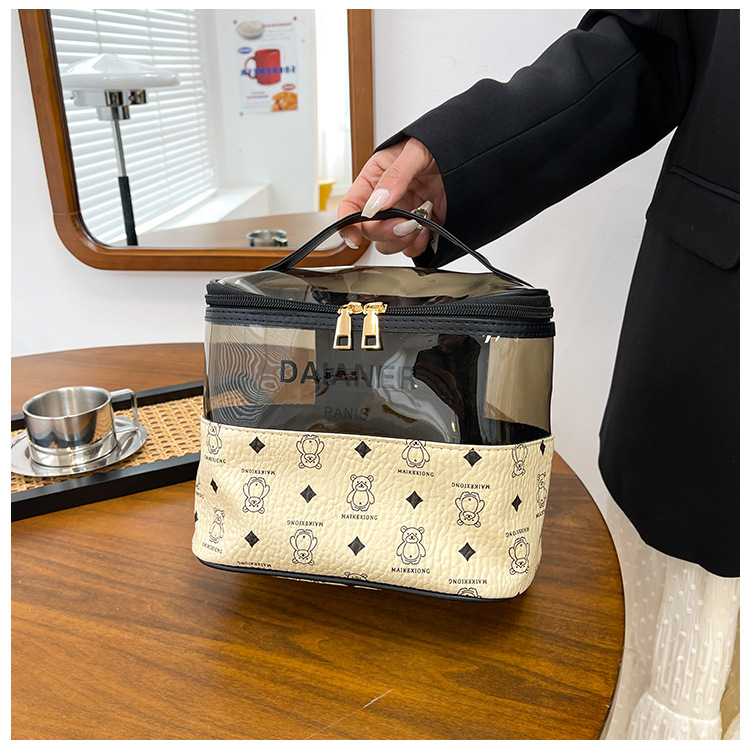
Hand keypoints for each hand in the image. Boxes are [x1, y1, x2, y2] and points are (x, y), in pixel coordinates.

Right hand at [337, 138, 446, 257]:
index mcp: (375, 179)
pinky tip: (427, 231)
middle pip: (369, 230)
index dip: (348, 224)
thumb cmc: (440, 144)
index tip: (354, 237)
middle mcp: (386, 201)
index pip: (351, 206)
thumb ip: (396, 175)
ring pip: (387, 243)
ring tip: (419, 224)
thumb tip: (380, 201)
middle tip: (405, 224)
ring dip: (402, 240)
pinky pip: (409, 247)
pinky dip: (416, 245)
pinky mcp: (420, 227)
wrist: (472, 154)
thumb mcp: (416, 151)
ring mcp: (403, 215)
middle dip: (385, 232)